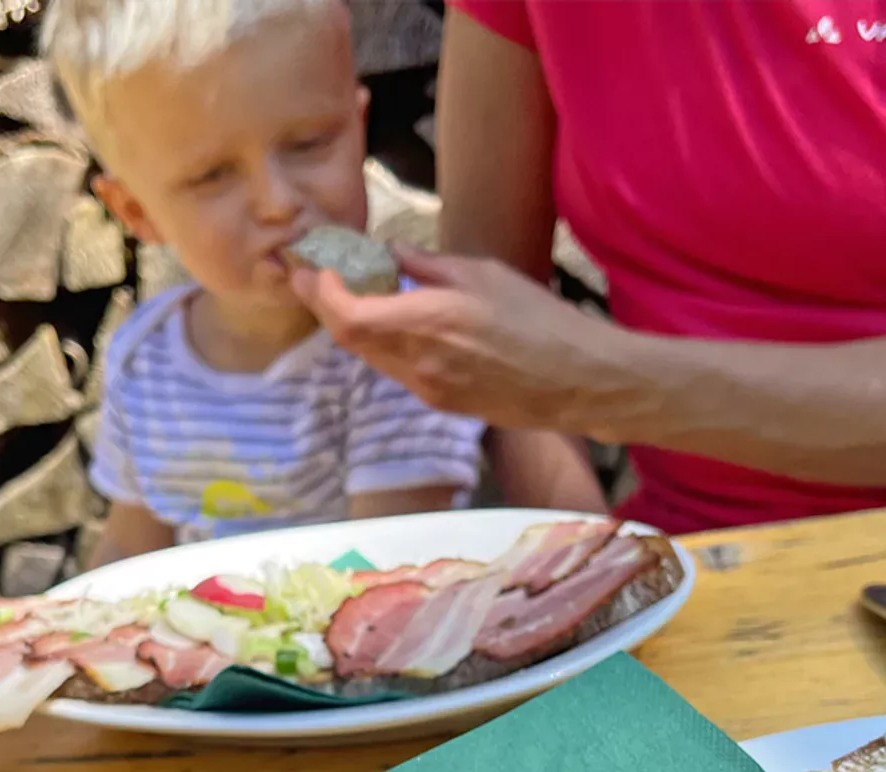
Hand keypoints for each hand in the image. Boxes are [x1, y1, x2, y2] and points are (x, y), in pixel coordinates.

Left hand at [289, 246, 620, 430]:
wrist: (574, 381)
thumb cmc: (538, 320)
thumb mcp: (481, 273)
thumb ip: (425, 265)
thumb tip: (386, 254)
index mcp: (427, 323)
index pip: (348, 315)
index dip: (322, 292)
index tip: (317, 266)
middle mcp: (417, 362)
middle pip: (348, 339)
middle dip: (323, 306)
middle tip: (311, 277)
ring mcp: (426, 389)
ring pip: (369, 357)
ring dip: (350, 326)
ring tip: (344, 294)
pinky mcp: (438, 403)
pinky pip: (395, 371)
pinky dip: (380, 344)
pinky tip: (388, 323)